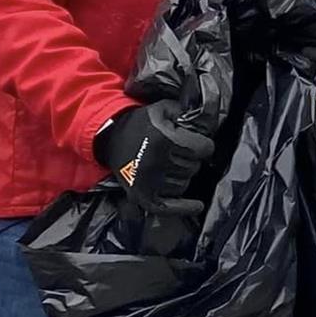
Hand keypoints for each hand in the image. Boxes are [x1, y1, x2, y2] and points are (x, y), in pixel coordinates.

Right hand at [95, 100, 215, 217]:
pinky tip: (197, 206)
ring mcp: (148, 181)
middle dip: (191, 160)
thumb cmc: (140, 123)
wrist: (108, 137)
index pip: (204, 149)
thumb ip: (186, 112)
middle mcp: (156, 162)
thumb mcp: (163, 108)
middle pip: (194, 167)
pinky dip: (183, 208)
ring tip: (170, 165)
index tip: (199, 144)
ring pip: (184, 184)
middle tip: (178, 153)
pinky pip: (168, 207)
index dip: (204, 145)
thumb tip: (207, 124)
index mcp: (164, 139)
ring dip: (182, 176)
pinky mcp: (141, 195)